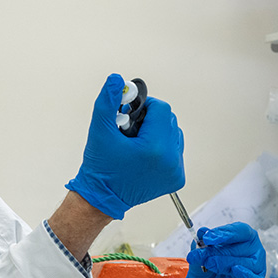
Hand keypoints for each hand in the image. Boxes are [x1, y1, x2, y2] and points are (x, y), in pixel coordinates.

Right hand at [65, 74, 184, 219]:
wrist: (102, 198)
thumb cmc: (101, 167)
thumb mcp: (100, 130)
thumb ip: (108, 101)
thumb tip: (117, 79)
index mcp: (155, 148)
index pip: (161, 108)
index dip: (144, 107)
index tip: (129, 116)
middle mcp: (171, 160)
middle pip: (169, 120)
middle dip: (150, 120)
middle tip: (130, 132)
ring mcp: (176, 171)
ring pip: (173, 134)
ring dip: (157, 133)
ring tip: (137, 144)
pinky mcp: (177, 179)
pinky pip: (176, 151)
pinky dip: (162, 148)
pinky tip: (144, 155)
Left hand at [182, 223, 265, 277]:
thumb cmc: (206, 269)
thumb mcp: (199, 255)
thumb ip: (201, 243)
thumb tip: (202, 232)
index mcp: (244, 237)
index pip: (240, 230)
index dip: (224, 232)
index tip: (207, 237)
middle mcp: (253, 250)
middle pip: (240, 246)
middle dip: (217, 250)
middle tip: (200, 255)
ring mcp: (256, 268)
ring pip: (244, 262)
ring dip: (224, 263)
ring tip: (208, 264)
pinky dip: (244, 274)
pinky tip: (235, 270)